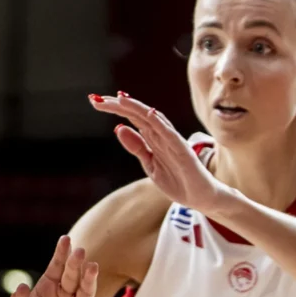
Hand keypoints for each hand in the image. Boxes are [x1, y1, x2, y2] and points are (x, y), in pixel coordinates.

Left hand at [3, 236, 115, 296]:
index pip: (56, 267)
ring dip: (90, 281)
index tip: (66, 240)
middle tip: (80, 251)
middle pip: (73, 277)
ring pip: (85, 294)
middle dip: (76, 264)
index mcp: (47, 290)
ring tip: (93, 268)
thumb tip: (23, 286)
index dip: (61, 254)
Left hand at [89, 92, 232, 214]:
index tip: (95, 102)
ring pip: (153, 120)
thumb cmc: (177, 180)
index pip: (132, 118)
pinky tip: (150, 114)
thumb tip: (118, 128)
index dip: (115, 109)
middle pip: (139, 114)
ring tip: (120, 98)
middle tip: (96, 99)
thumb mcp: (150, 164)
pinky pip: (171, 135)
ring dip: (137, 108)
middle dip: (119, 105)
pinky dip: (161, 124)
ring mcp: (173, 142)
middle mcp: (162, 135)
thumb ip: (137, 147)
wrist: (200, 197)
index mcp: (153, 138)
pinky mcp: (184, 152)